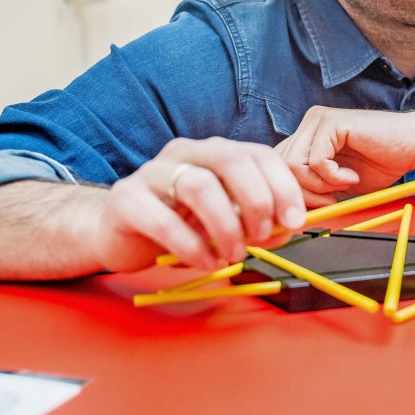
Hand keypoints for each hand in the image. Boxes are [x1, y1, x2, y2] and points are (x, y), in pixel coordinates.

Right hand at [94, 137, 304, 271]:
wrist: (120, 235)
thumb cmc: (180, 226)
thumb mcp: (225, 222)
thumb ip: (257, 222)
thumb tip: (288, 228)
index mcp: (215, 152)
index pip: (258, 154)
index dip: (282, 186)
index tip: (294, 221)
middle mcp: (186, 153)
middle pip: (231, 161)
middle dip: (257, 200)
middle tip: (263, 236)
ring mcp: (153, 172)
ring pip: (199, 186)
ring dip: (226, 226)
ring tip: (234, 255)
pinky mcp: (127, 199)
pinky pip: (164, 220)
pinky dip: (192, 246)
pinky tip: (205, 263)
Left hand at [276, 106, 414, 202]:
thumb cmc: (383, 162)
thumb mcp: (338, 182)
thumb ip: (314, 188)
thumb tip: (288, 209)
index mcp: (309, 136)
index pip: (278, 167)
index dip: (295, 192)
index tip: (321, 206)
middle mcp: (309, 124)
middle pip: (280, 167)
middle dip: (304, 193)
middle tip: (331, 201)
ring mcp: (318, 120)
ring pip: (293, 165)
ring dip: (319, 185)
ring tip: (344, 186)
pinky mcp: (331, 122)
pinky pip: (316, 161)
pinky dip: (333, 177)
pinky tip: (352, 176)